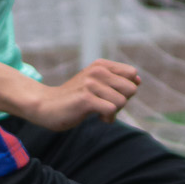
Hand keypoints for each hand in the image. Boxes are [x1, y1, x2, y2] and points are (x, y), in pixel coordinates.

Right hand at [25, 57, 140, 131]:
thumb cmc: (74, 97)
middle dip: (123, 100)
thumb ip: (117, 81)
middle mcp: (97, 71)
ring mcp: (91, 84)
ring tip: (99, 111)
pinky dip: (108, 118)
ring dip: (114, 112)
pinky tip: (97, 117)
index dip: (126, 88)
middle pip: (131, 88)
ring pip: (122, 101)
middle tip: (106, 104)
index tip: (111, 94)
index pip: (132, 74)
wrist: (46, 106)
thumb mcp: (96, 84)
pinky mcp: (85, 99)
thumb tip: (138, 80)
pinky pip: (112, 110)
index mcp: (101, 65)